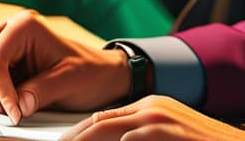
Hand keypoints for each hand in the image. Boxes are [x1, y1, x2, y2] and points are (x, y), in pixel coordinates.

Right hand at [0, 10, 129, 123]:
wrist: (101, 76)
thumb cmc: (90, 73)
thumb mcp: (72, 81)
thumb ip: (44, 91)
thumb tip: (19, 105)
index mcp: (25, 25)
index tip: (14, 112)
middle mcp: (8, 30)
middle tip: (9, 107)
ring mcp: (0, 46)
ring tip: (10, 106)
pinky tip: (5, 103)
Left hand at [59, 95, 244, 140]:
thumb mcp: (170, 135)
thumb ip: (141, 137)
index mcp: (151, 106)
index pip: (104, 119)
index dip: (79, 134)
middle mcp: (151, 106)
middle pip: (98, 123)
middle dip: (73, 139)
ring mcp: (158, 117)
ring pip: (105, 130)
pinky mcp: (164, 130)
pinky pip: (127, 140)